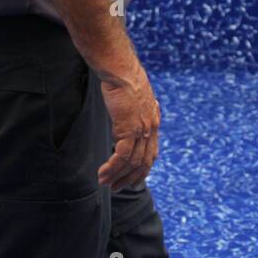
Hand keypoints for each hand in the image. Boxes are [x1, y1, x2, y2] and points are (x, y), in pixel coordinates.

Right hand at [98, 63, 159, 190]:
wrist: (120, 69)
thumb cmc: (123, 78)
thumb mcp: (133, 97)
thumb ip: (134, 109)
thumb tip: (129, 113)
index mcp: (153, 121)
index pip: (151, 153)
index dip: (142, 169)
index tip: (131, 179)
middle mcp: (151, 128)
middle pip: (143, 162)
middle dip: (130, 178)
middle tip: (117, 188)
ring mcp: (141, 129)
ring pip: (131, 162)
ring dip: (117, 175)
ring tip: (104, 183)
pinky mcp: (129, 129)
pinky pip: (121, 156)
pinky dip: (112, 167)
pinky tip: (103, 173)